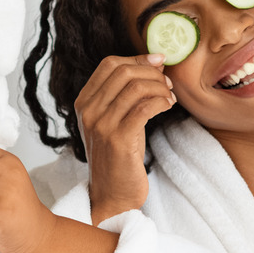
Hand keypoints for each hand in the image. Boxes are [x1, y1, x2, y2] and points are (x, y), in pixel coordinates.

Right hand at [74, 54, 174, 224]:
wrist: (112, 194)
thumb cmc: (119, 155)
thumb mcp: (114, 120)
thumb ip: (124, 93)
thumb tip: (153, 62)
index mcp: (84, 102)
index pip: (109, 64)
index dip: (137, 58)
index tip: (159, 61)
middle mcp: (88, 111)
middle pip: (124, 72)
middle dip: (152, 72)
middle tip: (167, 83)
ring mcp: (101, 125)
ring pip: (136, 87)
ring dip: (160, 88)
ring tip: (169, 97)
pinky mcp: (118, 140)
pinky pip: (144, 107)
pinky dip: (161, 101)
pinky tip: (168, 106)